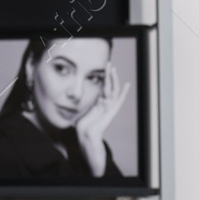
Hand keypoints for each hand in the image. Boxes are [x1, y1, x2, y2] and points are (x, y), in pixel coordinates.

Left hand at [74, 63, 130, 177]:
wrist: (86, 136)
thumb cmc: (82, 126)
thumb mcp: (80, 109)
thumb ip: (81, 103)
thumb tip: (71, 97)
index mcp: (98, 103)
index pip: (102, 87)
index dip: (103, 77)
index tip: (102, 68)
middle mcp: (105, 104)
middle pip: (109, 86)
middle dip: (109, 74)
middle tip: (108, 63)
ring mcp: (109, 107)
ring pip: (113, 90)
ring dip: (113, 79)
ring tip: (113, 69)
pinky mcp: (111, 111)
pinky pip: (119, 100)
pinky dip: (123, 93)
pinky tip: (127, 85)